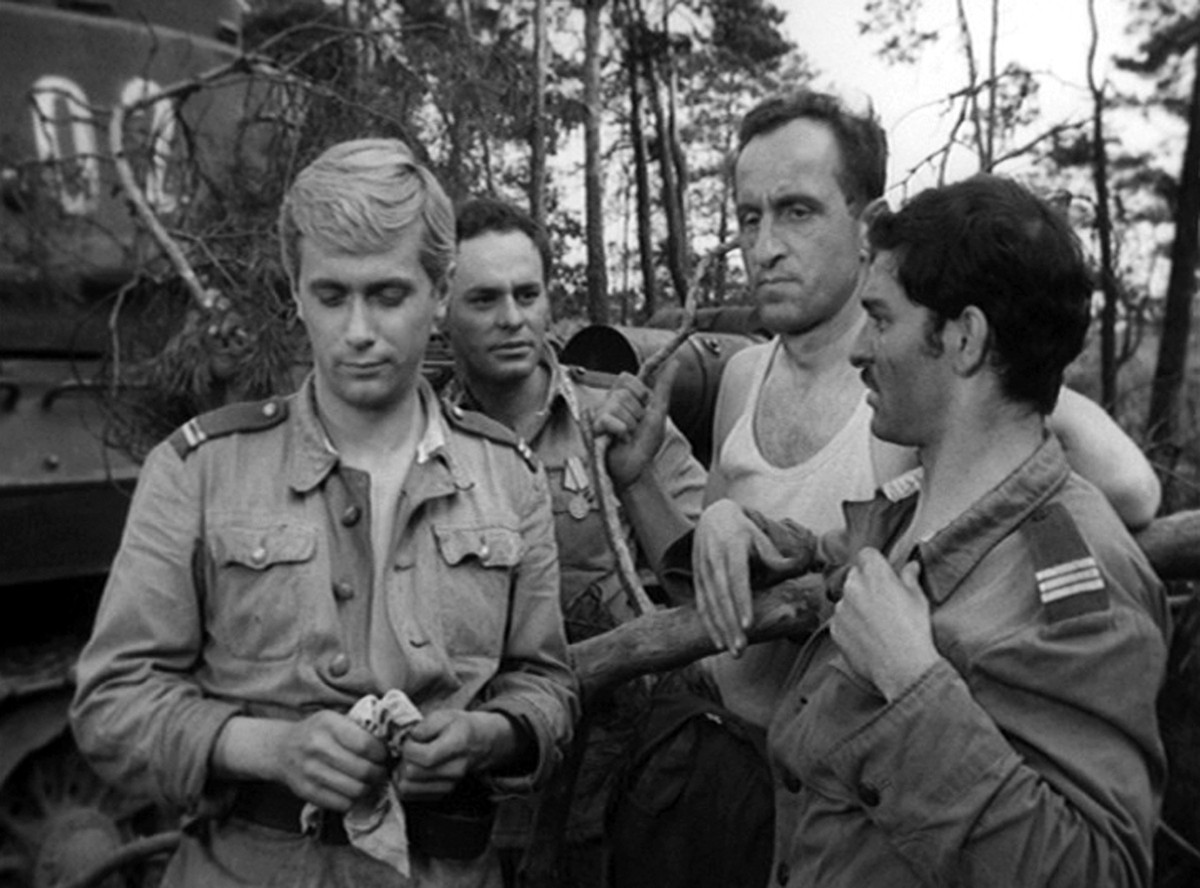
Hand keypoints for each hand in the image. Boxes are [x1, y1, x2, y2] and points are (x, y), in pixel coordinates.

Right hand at [270, 711, 388, 811]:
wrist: (281, 749)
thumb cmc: (317, 732)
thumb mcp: (334, 719)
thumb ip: (359, 728)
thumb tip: (392, 743)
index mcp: (328, 724)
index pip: (366, 744)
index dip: (381, 753)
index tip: (384, 755)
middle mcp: (317, 747)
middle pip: (363, 770)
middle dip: (379, 773)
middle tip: (381, 771)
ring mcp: (309, 771)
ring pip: (355, 790)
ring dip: (369, 788)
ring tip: (370, 782)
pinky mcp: (305, 791)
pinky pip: (341, 803)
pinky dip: (353, 800)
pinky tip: (353, 790)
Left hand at [397, 710, 511, 799]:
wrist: (480, 743)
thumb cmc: (460, 727)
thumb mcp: (445, 715)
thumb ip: (425, 725)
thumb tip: (409, 738)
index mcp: (457, 745)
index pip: (425, 757)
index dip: (409, 748)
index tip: (409, 740)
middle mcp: (454, 770)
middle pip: (412, 774)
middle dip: (403, 760)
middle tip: (407, 750)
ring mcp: (448, 785)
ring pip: (408, 788)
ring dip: (400, 774)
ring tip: (407, 760)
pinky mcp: (441, 794)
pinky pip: (411, 795)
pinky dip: (405, 783)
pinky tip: (411, 770)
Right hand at [595, 364, 676, 490]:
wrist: (636, 468)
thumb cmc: (645, 443)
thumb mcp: (659, 412)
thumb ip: (664, 386)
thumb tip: (676, 362)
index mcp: (624, 397)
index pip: (625, 377)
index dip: (638, 391)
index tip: (643, 405)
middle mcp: (610, 403)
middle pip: (624, 391)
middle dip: (637, 411)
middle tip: (635, 427)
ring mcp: (600, 414)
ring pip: (618, 404)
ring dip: (630, 424)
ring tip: (627, 436)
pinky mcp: (594, 427)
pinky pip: (610, 419)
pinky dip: (621, 431)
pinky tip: (620, 439)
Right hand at [693, 499, 784, 655]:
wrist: (712, 517)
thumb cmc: (743, 530)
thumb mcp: (759, 537)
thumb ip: (774, 557)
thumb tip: (796, 573)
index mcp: (731, 546)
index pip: (736, 578)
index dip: (742, 602)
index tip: (748, 625)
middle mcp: (714, 559)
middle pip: (722, 597)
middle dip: (730, 624)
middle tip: (740, 649)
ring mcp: (702, 570)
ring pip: (710, 604)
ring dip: (721, 629)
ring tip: (733, 651)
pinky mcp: (697, 579)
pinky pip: (701, 605)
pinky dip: (709, 624)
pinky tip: (718, 642)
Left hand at [829, 549, 939, 701]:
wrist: (903, 666)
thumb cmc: (914, 630)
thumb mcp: (918, 599)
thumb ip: (910, 578)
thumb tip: (911, 566)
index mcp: (874, 573)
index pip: (867, 554)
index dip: (875, 563)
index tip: (883, 574)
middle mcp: (852, 586)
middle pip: (855, 576)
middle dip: (865, 583)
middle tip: (883, 601)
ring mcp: (841, 608)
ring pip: (846, 599)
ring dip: (857, 605)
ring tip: (877, 624)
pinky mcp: (835, 629)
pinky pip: (841, 620)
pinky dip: (851, 625)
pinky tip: (868, 637)